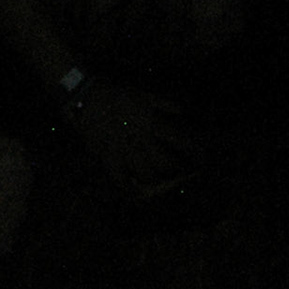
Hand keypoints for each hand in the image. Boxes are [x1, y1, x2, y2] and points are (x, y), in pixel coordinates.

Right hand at [64, 80, 194, 200]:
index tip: (201, 157)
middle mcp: (142, 140)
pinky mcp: (109, 158)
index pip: (179, 140)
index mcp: (152, 123)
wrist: (87, 98)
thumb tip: (183, 112)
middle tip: (181, 172)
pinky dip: (127, 188)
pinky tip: (133, 193)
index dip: (193, 150)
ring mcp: (125, 151)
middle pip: (165, 162)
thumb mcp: (145, 94)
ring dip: (155, 178)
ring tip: (160, 179)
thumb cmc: (118, 95)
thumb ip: (165, 104)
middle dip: (175, 169)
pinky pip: (120, 178)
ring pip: (146, 173)